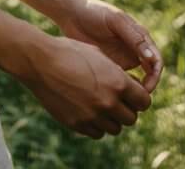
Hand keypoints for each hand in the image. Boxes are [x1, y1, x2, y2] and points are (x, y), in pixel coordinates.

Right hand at [16, 31, 152, 139]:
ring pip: (115, 128)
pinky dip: (96, 124)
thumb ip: (118, 74)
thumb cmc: (69, 52)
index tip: (131, 94)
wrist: (40, 60)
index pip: (144, 102)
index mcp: (118, 82)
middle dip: (126, 109)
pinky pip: (97, 133)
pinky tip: (87, 109)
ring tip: (99, 104)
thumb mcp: (98, 56)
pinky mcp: (78, 124)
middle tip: (115, 99)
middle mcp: (108, 101)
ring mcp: (93, 115)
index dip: (139, 98)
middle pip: (131, 118)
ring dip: (111, 119)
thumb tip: (131, 89)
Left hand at [58, 0, 163, 93]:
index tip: (147, 88)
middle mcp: (135, 49)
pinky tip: (109, 90)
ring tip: (122, 95)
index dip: (156, 76)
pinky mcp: (110, 64)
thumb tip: (151, 57)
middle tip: (136, 98)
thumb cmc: (94, 11)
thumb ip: (133, 37)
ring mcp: (122, 57)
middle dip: (147, 87)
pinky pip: (121, 80)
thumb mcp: (114, 21)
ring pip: (136, 79)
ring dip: (134, 89)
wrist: (71, 12)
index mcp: (140, 37)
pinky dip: (120, 87)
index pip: (156, 60)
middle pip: (150, 73)